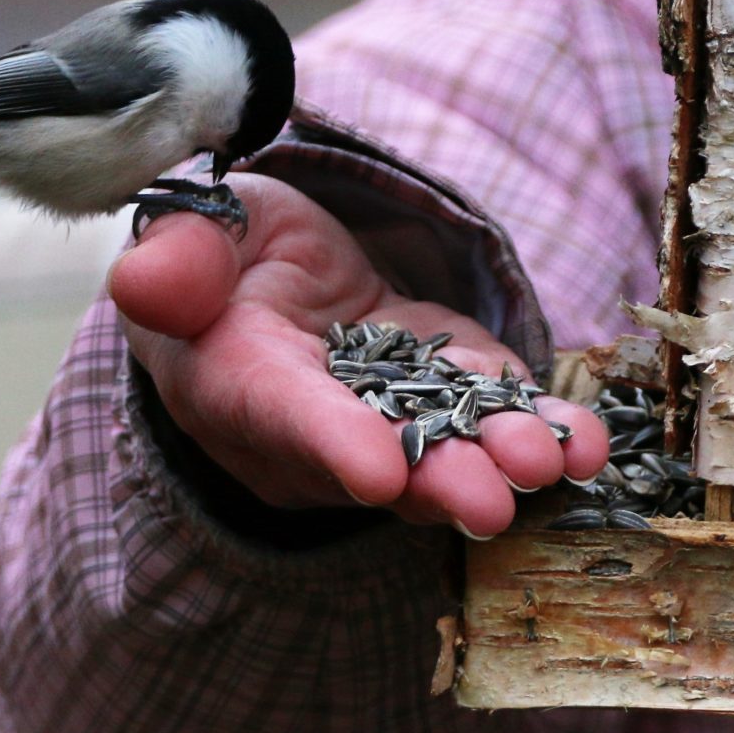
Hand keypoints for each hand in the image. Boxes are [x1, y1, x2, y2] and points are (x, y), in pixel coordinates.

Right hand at [108, 174, 608, 538]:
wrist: (268, 276)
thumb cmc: (220, 253)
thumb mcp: (194, 234)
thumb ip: (178, 259)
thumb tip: (149, 278)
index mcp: (234, 376)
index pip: (277, 413)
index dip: (327, 442)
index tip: (379, 470)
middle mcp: (310, 419)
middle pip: (372, 457)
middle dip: (432, 478)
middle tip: (491, 498)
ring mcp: (383, 409)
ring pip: (437, 443)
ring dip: (495, 455)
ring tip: (552, 459)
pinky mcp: (438, 384)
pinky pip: (481, 406)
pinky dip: (531, 421)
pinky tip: (584, 437)